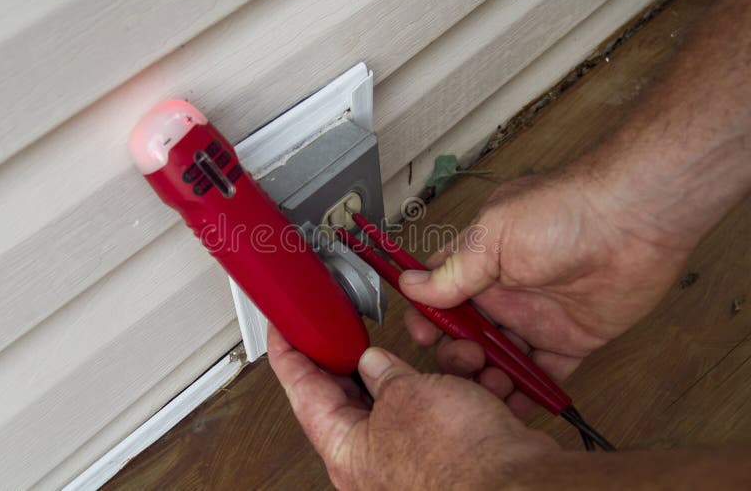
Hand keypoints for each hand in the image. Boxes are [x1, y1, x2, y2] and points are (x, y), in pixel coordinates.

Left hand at [267, 324, 556, 489]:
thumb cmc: (460, 463)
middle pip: (358, 394)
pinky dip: (465, 388)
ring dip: (437, 368)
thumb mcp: (407, 395)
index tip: (284, 330)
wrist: (522, 485)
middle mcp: (376, 458)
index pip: (303, 392)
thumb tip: (374, 363)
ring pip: (412, 394)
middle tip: (362, 330)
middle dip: (375, 358)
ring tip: (459, 359)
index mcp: (347, 450)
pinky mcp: (451, 452)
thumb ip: (382, 372)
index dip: (291, 354)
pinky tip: (484, 380)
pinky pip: (449, 407)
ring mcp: (414, 456)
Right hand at [400, 171, 692, 418]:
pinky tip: (514, 407)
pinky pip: (544, 374)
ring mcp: (537, 318)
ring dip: (489, 378)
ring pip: (501, 359)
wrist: (635, 221)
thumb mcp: (491, 238)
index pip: (440, 294)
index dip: (428, 318)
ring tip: (489, 389)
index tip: (424, 337)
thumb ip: (453, 271)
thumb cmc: (563, 213)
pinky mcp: (572, 339)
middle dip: (458, 354)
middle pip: (468, 335)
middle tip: (466, 361)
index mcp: (480, 262)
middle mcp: (506, 292)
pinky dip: (528, 393)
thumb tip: (410, 285)